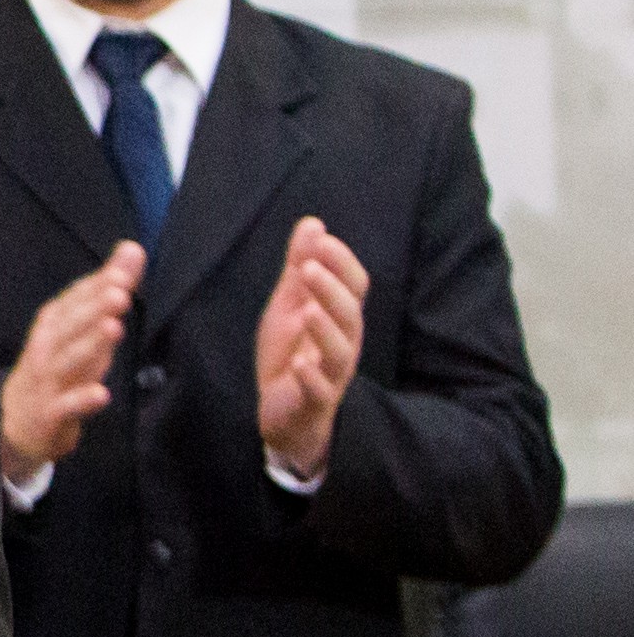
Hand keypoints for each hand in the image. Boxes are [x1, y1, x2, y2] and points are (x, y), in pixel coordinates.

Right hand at [0, 241, 143, 480]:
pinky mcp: (49, 414)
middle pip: (69, 326)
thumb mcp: (82, 329)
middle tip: (119, 294)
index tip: (122, 272)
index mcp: (52, 325)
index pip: (74, 301)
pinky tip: (102, 394)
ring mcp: (45, 381)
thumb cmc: (58, 368)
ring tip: (114, 329)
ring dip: (89, 346)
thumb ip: (107, 289)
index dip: (97, 287)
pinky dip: (82, 400)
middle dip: (93, 309)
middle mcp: (45, 348)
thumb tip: (133, 248)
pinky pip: (66, 406)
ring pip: (67, 361)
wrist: (22, 424)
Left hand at [256, 216, 368, 482]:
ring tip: (308, 311)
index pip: (353, 286)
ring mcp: (332, 374)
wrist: (283, 412)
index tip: (321, 241)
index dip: (341, 264)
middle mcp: (344, 343)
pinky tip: (300, 365)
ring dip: (326, 330)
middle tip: (309, 267)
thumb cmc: (291, 354)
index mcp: (339, 317)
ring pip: (341, 352)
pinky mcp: (315, 402)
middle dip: (332, 290)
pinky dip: (312, 378)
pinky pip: (320, 391)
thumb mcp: (290, 306)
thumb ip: (300, 268)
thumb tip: (314, 223)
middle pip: (350, 314)